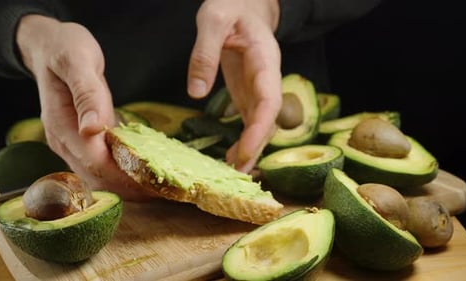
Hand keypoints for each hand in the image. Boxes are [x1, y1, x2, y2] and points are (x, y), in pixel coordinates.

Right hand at [16, 15, 156, 200]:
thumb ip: (85, 94)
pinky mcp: (79, 142)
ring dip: (126, 186)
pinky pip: (100, 165)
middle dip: (129, 188)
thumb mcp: (77, 62)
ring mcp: (69, 144)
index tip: (153, 184)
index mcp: (62, 124)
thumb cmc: (65, 49)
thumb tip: (92, 129)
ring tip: (158, 188)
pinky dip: (121, 173)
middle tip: (164, 193)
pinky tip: (142, 173)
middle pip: (97, 177)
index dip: (125, 176)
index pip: (95, 161)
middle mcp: (63, 141)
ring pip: (97, 177)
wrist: (50, 47)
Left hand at [187, 0, 282, 172]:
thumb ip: (204, 54)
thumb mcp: (213, 20)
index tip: (244, 150)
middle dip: (254, 148)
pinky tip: (229, 159)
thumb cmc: (232, 6)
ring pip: (261, 125)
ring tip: (231, 174)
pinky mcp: (248, 93)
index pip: (269, 100)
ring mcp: (259, 88)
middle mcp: (267, 79)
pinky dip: (242, 141)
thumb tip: (196, 92)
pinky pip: (249, 121)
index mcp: (264, 60)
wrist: (245, 4)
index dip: (260, 128)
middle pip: (268, 120)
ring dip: (249, 150)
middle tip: (235, 174)